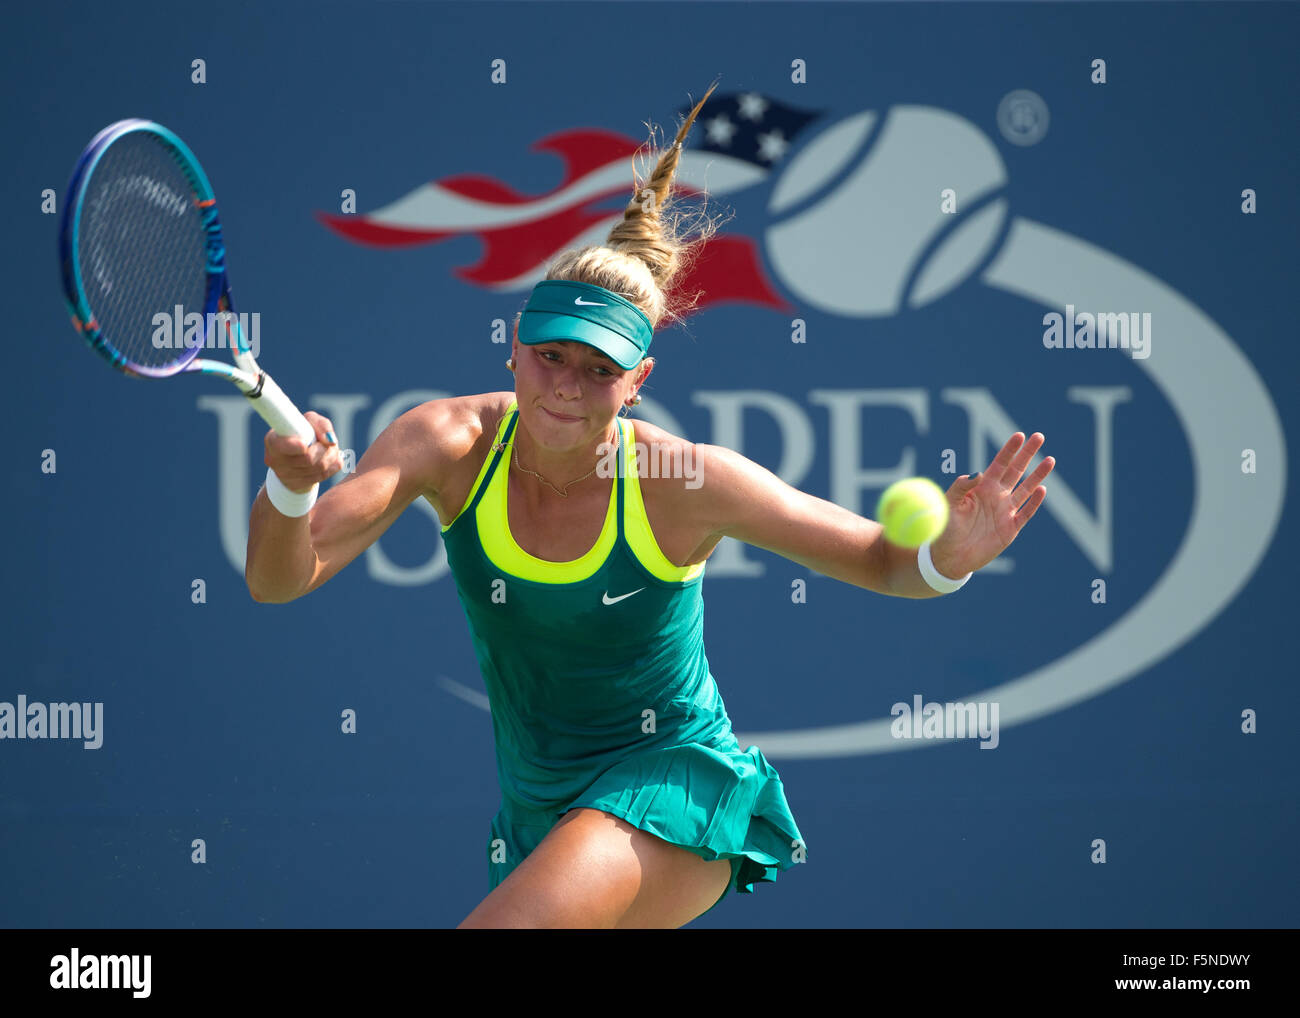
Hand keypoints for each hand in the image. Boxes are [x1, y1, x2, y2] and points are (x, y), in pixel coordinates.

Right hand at [263, 412, 343, 493]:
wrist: (297, 457)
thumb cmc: (303, 433)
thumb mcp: (310, 422)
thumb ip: (321, 425)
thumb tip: (330, 441)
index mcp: (273, 441)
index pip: (281, 446)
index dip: (294, 446)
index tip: (303, 445)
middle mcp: (275, 460)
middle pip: (309, 458)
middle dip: (324, 448)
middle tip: (325, 442)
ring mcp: (284, 476)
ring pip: (320, 467)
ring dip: (331, 456)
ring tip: (328, 449)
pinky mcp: (297, 486)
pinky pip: (324, 475)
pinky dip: (332, 465)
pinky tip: (328, 459)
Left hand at [929, 432, 1054, 577]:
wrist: (949, 556)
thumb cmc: (944, 528)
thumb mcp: (948, 504)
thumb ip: (960, 487)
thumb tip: (976, 472)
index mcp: (981, 487)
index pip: (999, 464)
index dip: (1009, 450)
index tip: (1019, 435)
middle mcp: (996, 496)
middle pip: (1016, 471)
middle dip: (1027, 454)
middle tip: (1039, 436)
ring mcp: (1005, 511)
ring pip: (1026, 489)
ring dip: (1038, 475)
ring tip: (1050, 459)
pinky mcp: (1010, 528)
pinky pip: (1025, 513)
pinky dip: (1034, 502)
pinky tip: (1041, 490)